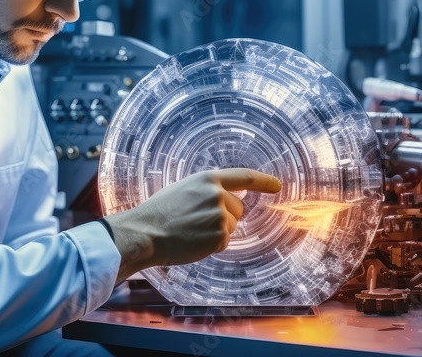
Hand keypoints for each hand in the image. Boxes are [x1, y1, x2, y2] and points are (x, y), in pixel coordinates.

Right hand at [103, 168, 280, 281]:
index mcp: (207, 179)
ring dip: (216, 231)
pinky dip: (211, 245)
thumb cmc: (158, 213)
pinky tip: (193, 242)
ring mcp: (220, 216)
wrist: (145, 233)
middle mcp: (217, 194)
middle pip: (238, 208)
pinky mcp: (220, 236)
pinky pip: (223, 242)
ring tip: (191, 231)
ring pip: (231, 226)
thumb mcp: (183, 190)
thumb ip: (206, 191)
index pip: (244, 176)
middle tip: (196, 221)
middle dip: (225, 216)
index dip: (263, 181)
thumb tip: (224, 200)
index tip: (277, 185)